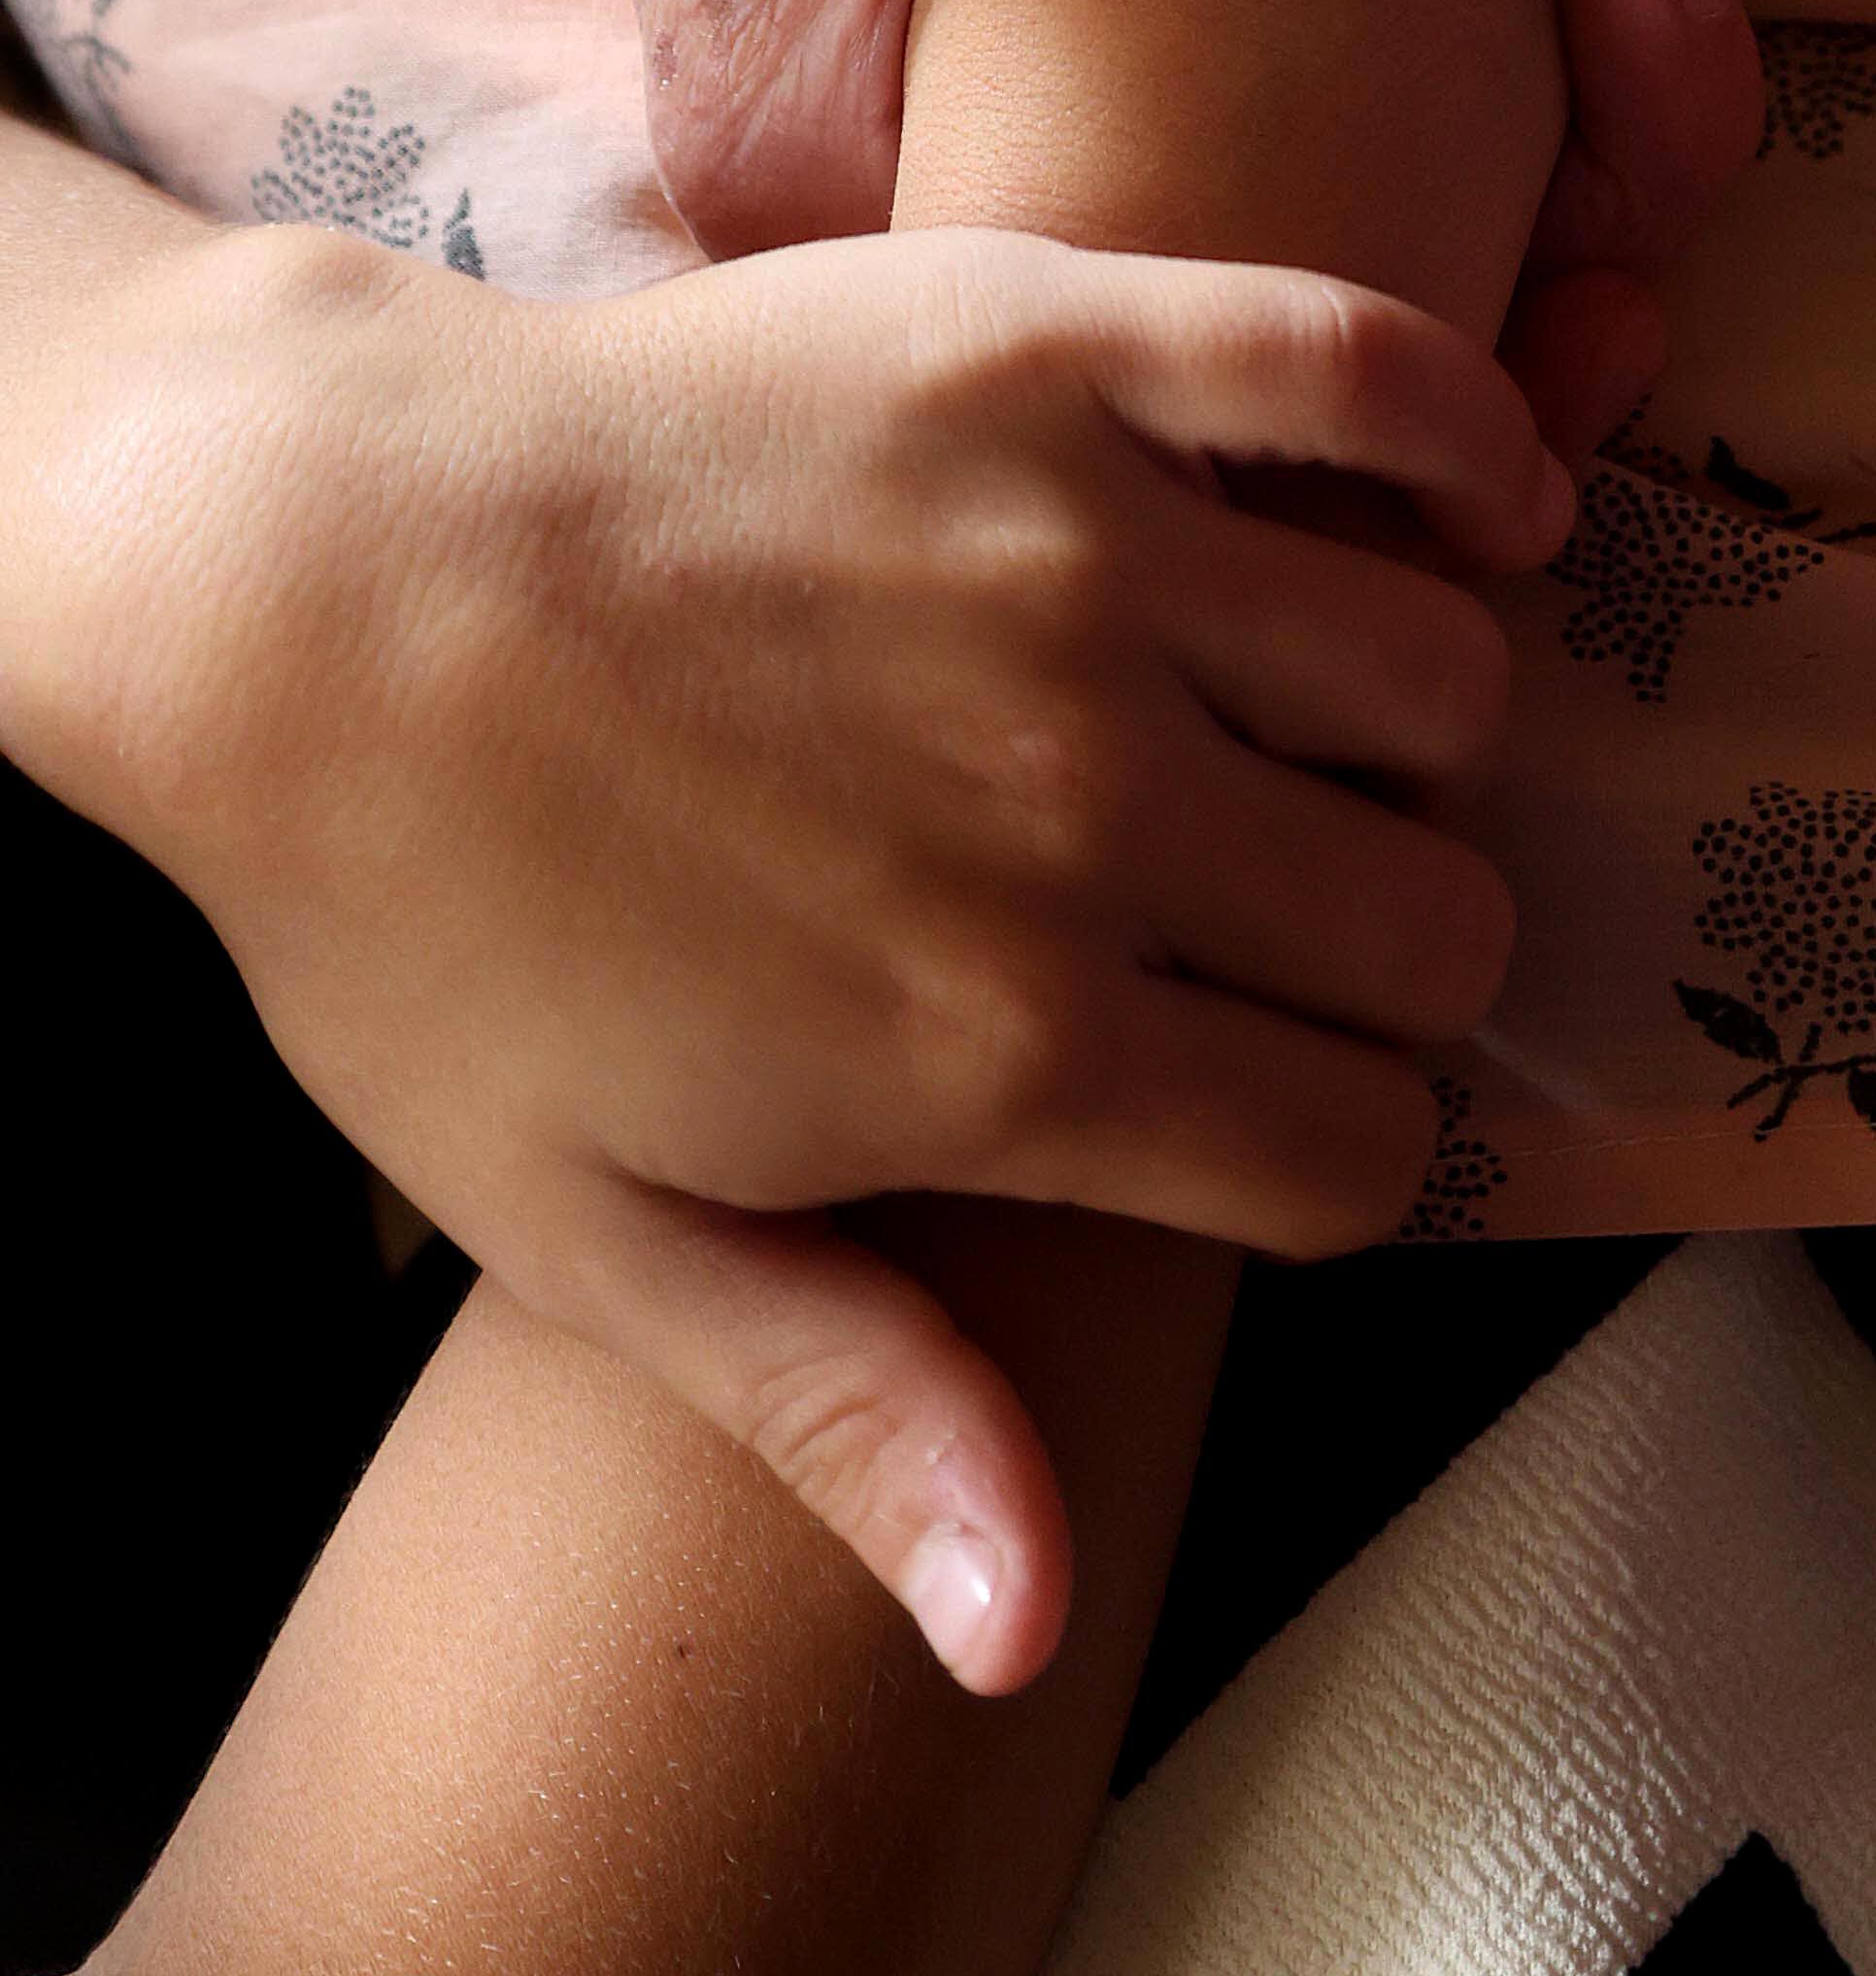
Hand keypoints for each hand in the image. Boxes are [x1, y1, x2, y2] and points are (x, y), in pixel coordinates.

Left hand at [3, 194, 1569, 1686]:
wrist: (298, 581)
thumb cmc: (425, 919)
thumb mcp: (600, 1229)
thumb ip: (851, 1416)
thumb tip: (1034, 1634)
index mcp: (1003, 1046)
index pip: (1354, 1148)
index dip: (1332, 1149)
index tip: (1267, 1103)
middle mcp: (1088, 803)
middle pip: (1438, 925)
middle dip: (1393, 954)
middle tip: (1287, 915)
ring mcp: (1084, 556)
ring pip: (1439, 674)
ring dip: (1408, 720)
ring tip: (1309, 720)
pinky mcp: (1051, 341)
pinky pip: (1365, 374)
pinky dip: (1467, 436)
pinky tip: (1476, 502)